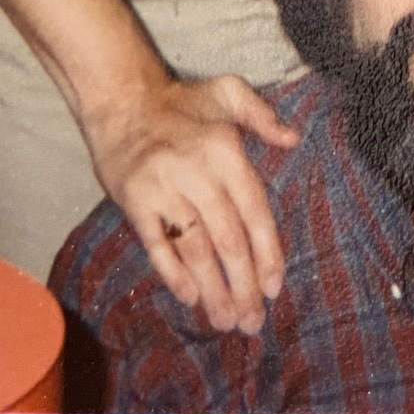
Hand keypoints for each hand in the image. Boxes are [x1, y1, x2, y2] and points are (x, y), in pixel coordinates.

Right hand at [82, 73, 300, 333]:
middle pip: (227, 239)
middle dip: (243, 284)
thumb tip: (293, 138)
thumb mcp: (228, 92)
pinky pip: (157, 245)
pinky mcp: (135, 202)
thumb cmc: (181, 101)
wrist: (120, 100)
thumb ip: (262, 116)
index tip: (274, 287)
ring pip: (196, 249)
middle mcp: (196, 172)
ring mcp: (163, 189)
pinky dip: (173, 273)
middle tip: (252, 321)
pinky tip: (191, 298)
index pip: (254, 211)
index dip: (267, 253)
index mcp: (224, 150)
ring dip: (213, 289)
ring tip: (226, 321)